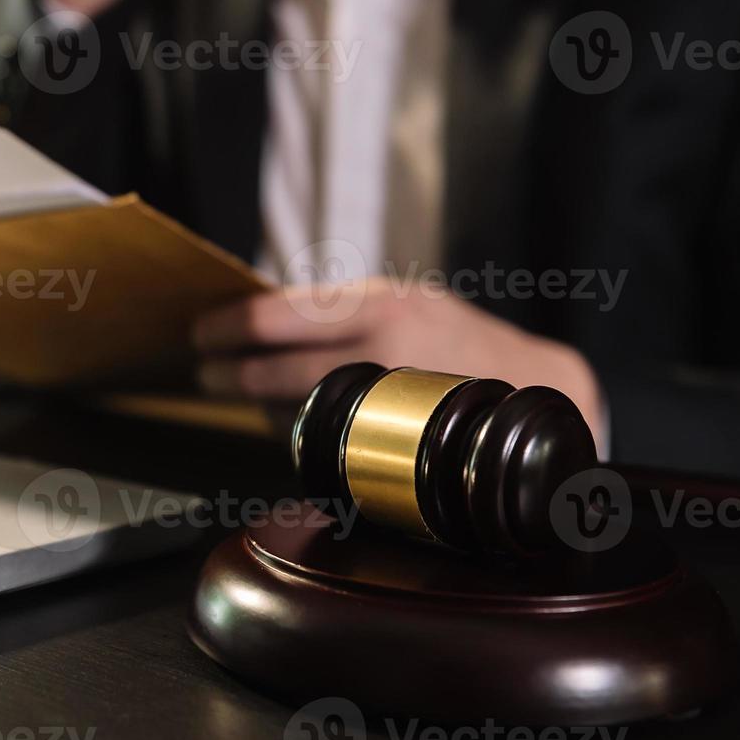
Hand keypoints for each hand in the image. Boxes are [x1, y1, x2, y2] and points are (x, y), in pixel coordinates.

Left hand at [193, 279, 606, 440]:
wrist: (539, 385)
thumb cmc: (456, 339)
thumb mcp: (405, 301)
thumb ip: (341, 309)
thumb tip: (259, 318)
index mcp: (380, 302)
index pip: (278, 313)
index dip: (228, 325)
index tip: (199, 331)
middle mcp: (385, 348)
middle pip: (278, 367)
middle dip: (230, 372)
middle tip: (205, 372)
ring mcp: (392, 397)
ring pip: (298, 405)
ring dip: (260, 401)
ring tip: (237, 391)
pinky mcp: (400, 438)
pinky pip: (329, 436)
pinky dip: (300, 426)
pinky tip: (287, 419)